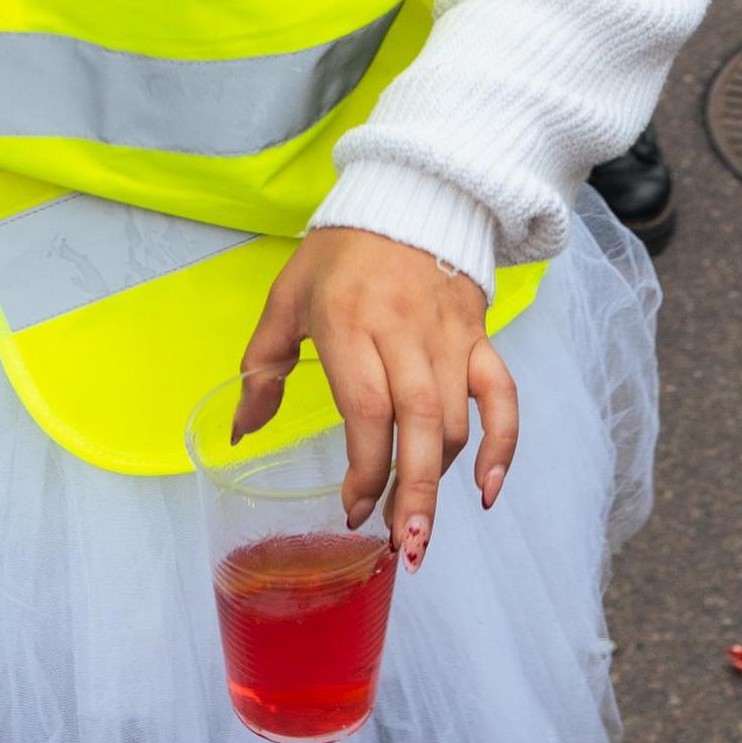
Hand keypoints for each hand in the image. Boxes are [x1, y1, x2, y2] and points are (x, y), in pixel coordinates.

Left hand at [231, 226, 517, 570]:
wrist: (408, 195)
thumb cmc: (339, 255)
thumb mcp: (287, 299)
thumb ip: (261, 367)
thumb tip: (239, 432)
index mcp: (350, 322)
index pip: (366, 408)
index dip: (363, 468)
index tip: (351, 509)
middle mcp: (404, 331)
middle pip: (419, 422)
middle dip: (413, 492)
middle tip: (401, 547)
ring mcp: (449, 336)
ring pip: (455, 419)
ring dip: (440, 481)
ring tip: (414, 529)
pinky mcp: (480, 336)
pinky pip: (502, 396)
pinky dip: (502, 445)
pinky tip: (486, 491)